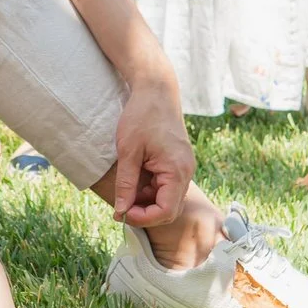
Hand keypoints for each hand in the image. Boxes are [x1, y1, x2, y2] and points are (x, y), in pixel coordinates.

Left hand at [107, 73, 194, 226]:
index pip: (166, 211)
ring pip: (167, 199)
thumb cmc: (142, 116)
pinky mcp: (178, 163)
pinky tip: (134, 181)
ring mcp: (184, 167)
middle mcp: (186, 172)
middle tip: (120, 208)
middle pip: (169, 209)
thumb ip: (125, 184)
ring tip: (125, 191)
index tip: (121, 213)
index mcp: (177, 171)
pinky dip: (150, 190)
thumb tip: (120, 211)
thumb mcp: (128, 152)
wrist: (156, 89)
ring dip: (146, 201)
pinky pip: (167, 186)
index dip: (143, 218)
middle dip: (145, 213)